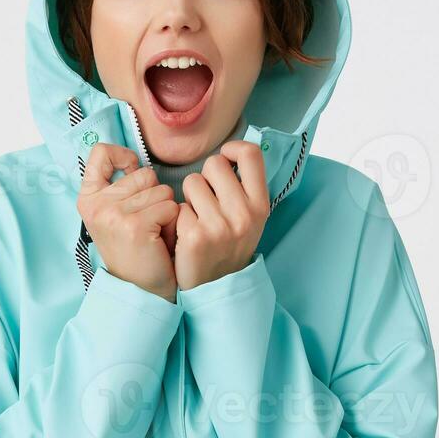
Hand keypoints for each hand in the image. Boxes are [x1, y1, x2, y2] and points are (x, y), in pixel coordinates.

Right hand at [77, 143, 178, 302]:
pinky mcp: (134, 226)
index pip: (101, 152)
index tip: (132, 172)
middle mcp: (96, 204)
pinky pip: (170, 207)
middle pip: (145, 173)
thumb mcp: (115, 215)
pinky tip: (160, 242)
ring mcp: (113, 214)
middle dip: (155, 196)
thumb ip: (120, 187)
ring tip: (153, 234)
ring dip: (166, 212)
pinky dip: (172, 224)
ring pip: (162, 190)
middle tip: (145, 225)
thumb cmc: (135, 250)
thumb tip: (135, 159)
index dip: (123, 156)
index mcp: (88, 198)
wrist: (140, 290)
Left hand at [174, 140, 270, 291]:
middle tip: (207, 200)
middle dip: (205, 177)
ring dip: (189, 197)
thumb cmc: (229, 246)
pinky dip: (178, 218)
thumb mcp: (250, 218)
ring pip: (192, 182)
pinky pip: (178, 206)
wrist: (216, 288)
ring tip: (197, 218)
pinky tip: (186, 234)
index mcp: (260, 205)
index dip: (233, 148)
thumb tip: (231, 151)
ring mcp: (220, 226)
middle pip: (215, 164)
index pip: (251, 154)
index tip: (225, 158)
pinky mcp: (195, 237)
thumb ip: (244, 188)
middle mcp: (244, 214)